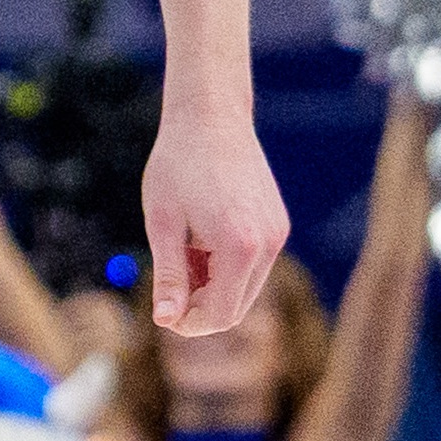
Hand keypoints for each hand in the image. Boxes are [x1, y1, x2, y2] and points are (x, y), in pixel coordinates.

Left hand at [142, 115, 291, 339]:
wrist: (210, 116)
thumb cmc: (177, 165)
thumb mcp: (163, 224)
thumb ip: (168, 277)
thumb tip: (165, 321)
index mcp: (240, 246)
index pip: (222, 314)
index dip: (190, 324)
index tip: (163, 313)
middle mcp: (268, 242)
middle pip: (237, 306)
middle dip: (201, 306)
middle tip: (169, 280)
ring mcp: (277, 232)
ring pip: (245, 286)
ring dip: (212, 284)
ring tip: (183, 249)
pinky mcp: (277, 222)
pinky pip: (253, 263)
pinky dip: (225, 265)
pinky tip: (200, 238)